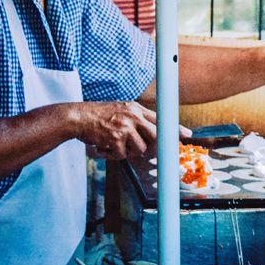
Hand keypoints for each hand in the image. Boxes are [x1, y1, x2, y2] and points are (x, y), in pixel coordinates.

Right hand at [71, 102, 190, 160]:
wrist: (77, 118)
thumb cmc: (98, 116)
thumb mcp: (120, 110)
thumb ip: (136, 119)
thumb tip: (151, 134)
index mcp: (135, 109)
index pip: (160, 118)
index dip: (174, 128)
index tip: (187, 134)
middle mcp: (133, 116)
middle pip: (156, 136)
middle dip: (153, 147)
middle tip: (141, 150)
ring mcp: (125, 127)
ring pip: (139, 149)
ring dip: (127, 152)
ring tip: (113, 145)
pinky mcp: (116, 139)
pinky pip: (121, 155)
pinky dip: (112, 155)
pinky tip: (103, 147)